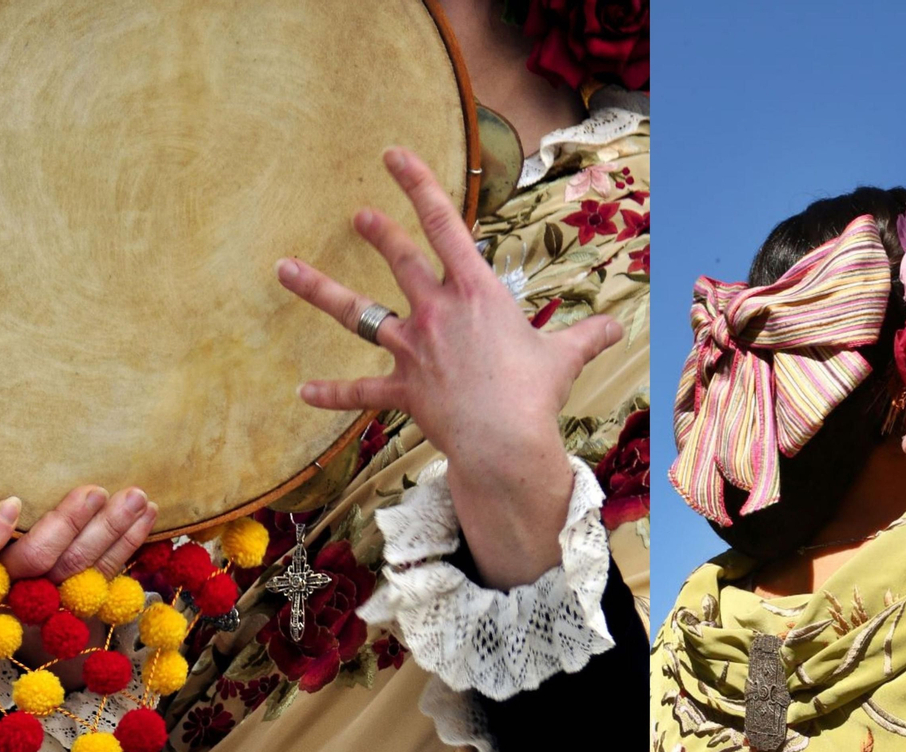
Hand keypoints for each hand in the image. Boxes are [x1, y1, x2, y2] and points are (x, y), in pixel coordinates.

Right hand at [0, 486, 156, 686]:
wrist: (39, 589)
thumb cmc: (7, 534)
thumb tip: (13, 480)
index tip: (13, 503)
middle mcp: (9, 586)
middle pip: (37, 559)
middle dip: (70, 523)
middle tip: (96, 491)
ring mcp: (49, 597)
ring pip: (79, 567)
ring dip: (112, 529)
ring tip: (136, 497)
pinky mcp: (83, 600)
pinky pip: (107, 573)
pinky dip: (130, 543)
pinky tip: (149, 515)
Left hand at [276, 147, 621, 588]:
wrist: (505, 442)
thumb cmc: (536, 395)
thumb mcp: (566, 358)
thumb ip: (587, 338)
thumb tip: (618, 329)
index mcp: (477, 293)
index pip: (445, 224)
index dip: (418, 184)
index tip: (393, 156)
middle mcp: (438, 312)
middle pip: (400, 260)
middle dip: (379, 232)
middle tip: (359, 215)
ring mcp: (414, 350)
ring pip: (359, 315)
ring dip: (321, 289)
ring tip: (287, 268)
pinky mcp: (403, 390)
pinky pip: (362, 392)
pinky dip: (333, 394)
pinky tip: (304, 392)